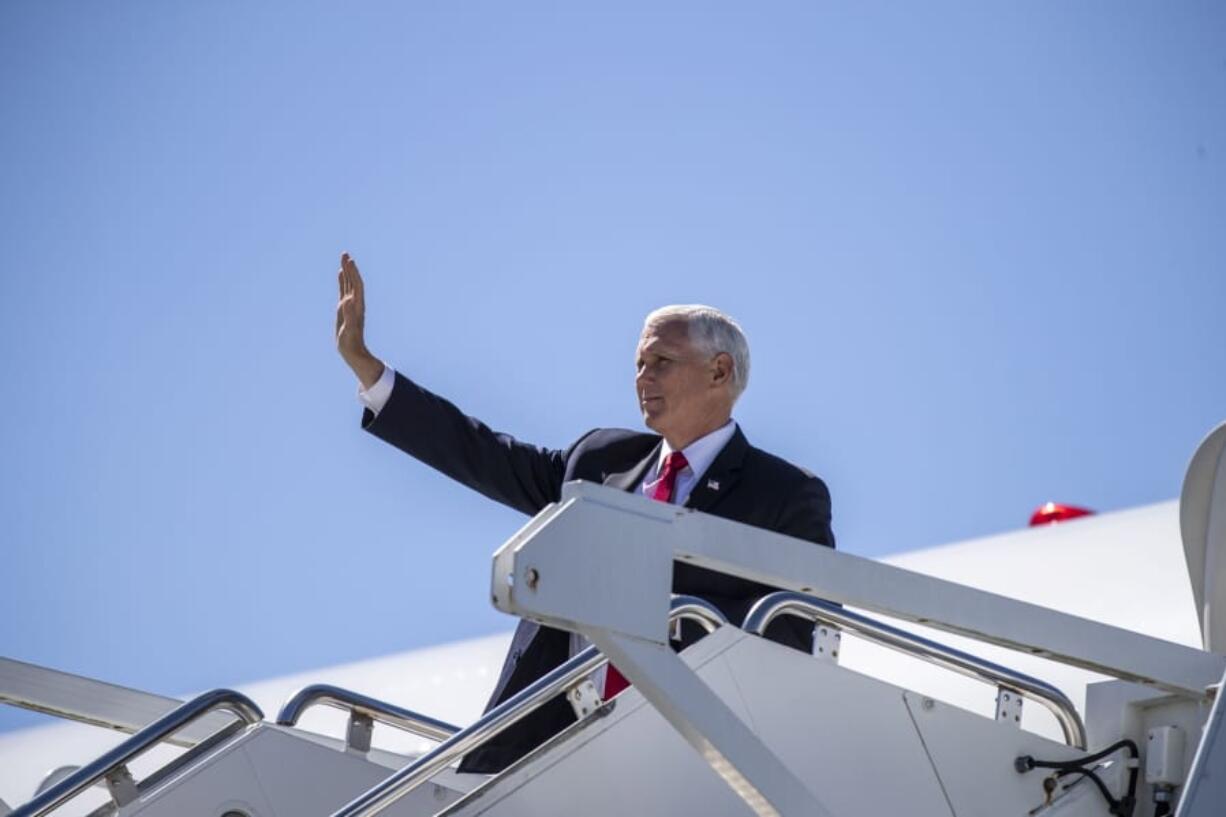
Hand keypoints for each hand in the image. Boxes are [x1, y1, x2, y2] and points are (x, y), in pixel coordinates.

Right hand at [335, 252, 383, 388]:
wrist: (352, 351)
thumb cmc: (351, 343)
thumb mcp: (350, 330)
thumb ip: (350, 315)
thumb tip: (348, 300)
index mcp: (357, 306)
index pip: (356, 286)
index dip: (353, 273)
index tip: (349, 261)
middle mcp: (355, 303)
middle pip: (353, 281)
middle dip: (349, 267)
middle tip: (345, 253)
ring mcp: (350, 305)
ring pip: (348, 284)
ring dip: (346, 271)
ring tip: (343, 258)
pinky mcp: (344, 308)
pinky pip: (343, 291)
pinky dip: (342, 281)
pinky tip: (339, 274)